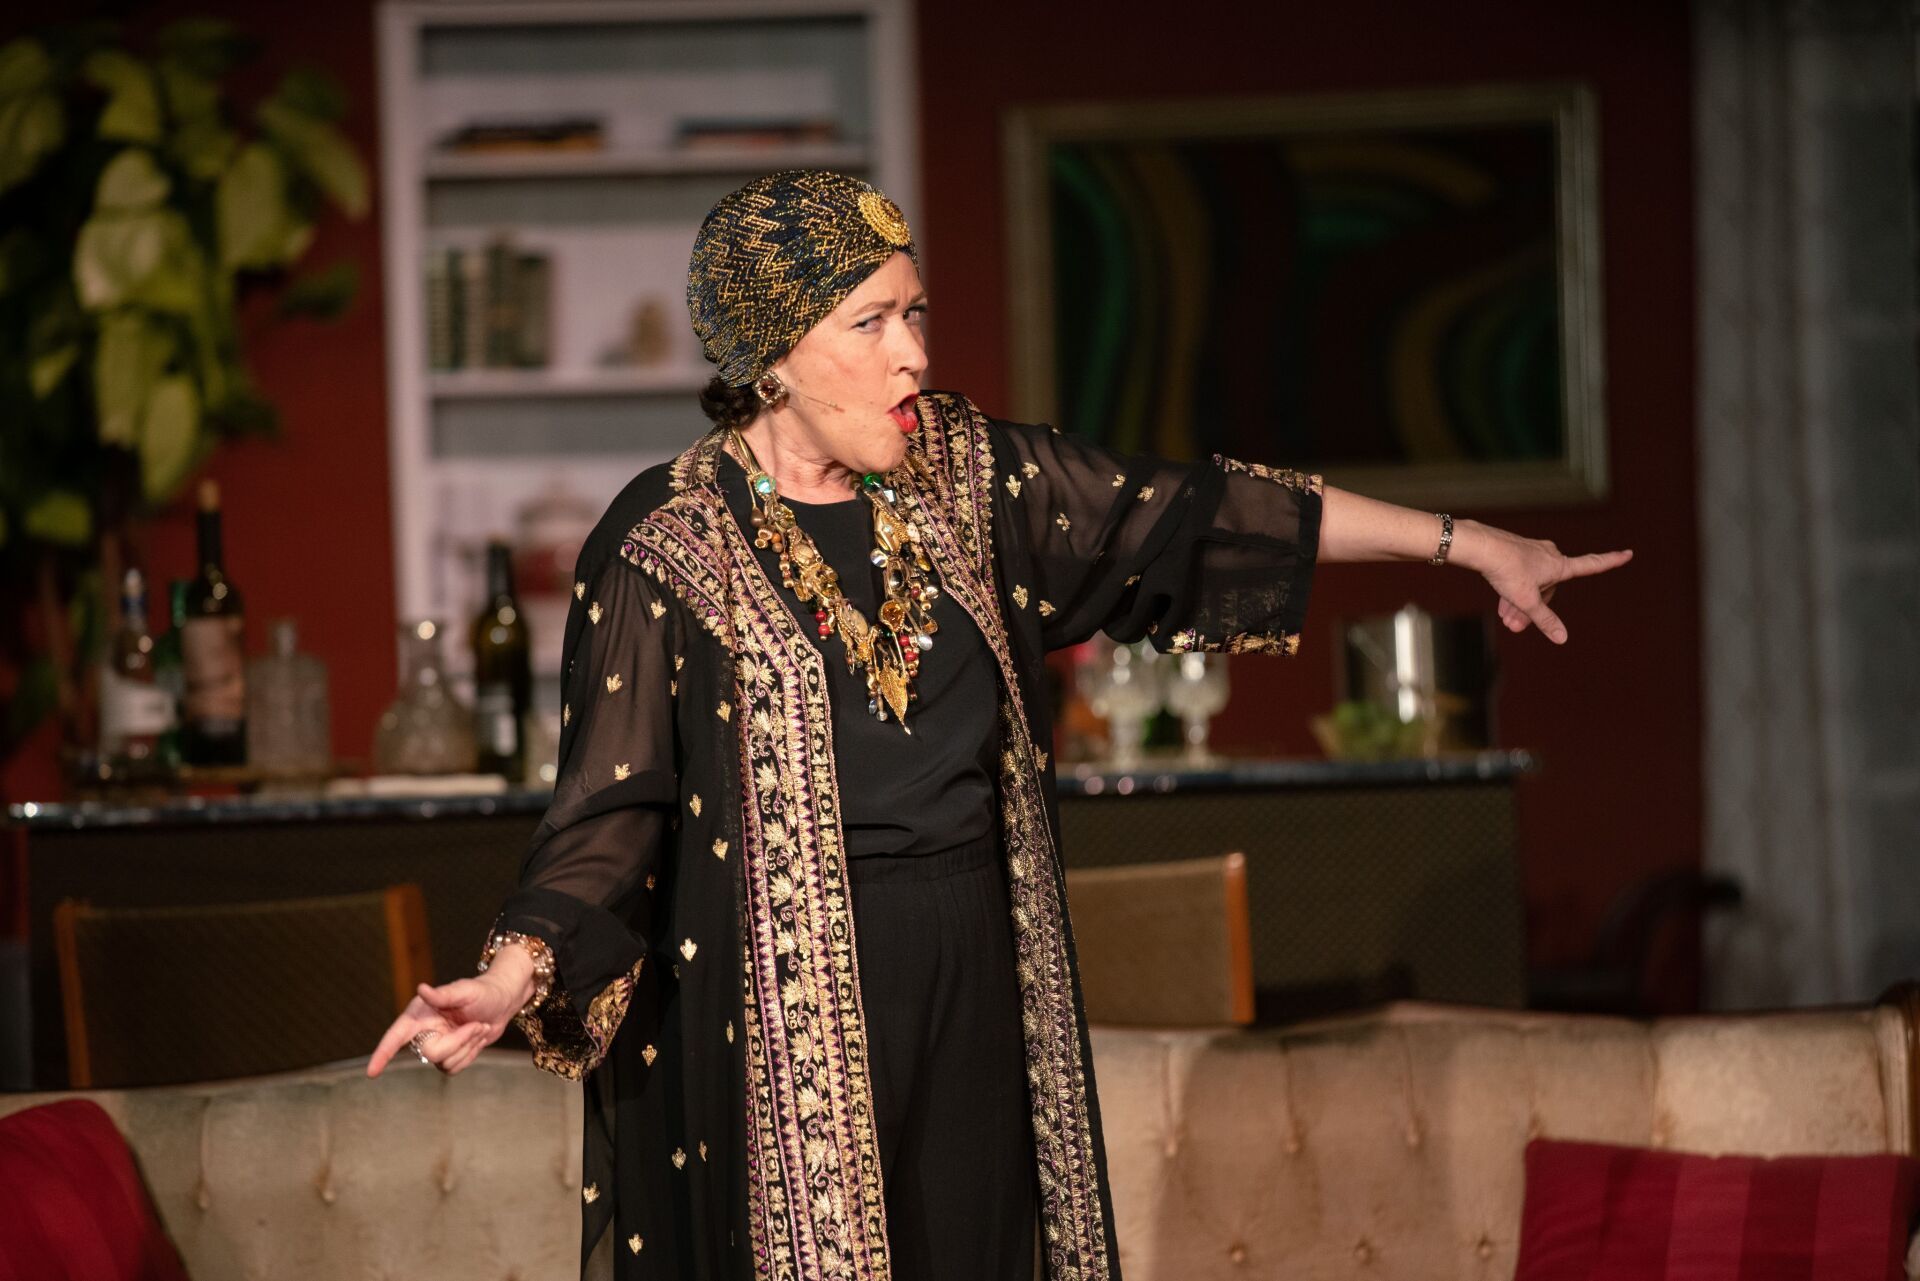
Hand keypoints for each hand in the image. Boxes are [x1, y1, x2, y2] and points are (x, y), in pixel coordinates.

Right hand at [365, 974, 521, 1077]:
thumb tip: (422, 989)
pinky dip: (470, 1055)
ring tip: (480, 1027)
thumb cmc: (483, 991)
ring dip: (467, 1047)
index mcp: (419, 1014)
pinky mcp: (448, 1055)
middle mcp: (423, 1030)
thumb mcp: (465, 990)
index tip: (371, 1072)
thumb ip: (443, 994)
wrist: (502, 1002)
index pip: (395, 1037)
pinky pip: (454, 1068)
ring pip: (444, 1063)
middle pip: (430, 1053)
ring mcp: (435, 1045)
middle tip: (478, 1025)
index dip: (382, 1054)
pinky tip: (477, 1038)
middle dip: (457, 1043)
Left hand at [1456, 520, 1633, 644]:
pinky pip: (1521, 575)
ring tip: (1506, 620)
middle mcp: (1550, 555)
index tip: (1628, 553)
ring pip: (1532, 583)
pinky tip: (1501, 605)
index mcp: (1560, 565)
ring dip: (1520, 603)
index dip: (1611, 561)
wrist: (1481, 548)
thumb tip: (1563, 638)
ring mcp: (1533, 552)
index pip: (1592, 564)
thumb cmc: (1507, 570)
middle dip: (1535, 608)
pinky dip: (1514, 591)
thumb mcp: (1527, 601)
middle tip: (1516, 626)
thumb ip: (1545, 620)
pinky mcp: (1516, 551)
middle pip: (1549, 587)